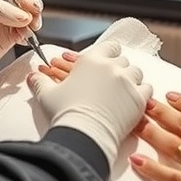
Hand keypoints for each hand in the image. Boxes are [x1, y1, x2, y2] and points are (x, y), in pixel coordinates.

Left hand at [0, 0, 42, 93]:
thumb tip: (23, 15)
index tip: (30, 6)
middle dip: (31, 8)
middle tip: (33, 18)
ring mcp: (4, 17)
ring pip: (28, 14)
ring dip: (32, 22)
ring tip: (27, 30)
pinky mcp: (9, 33)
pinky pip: (27, 30)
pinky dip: (29, 34)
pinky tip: (23, 38)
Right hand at [27, 40, 151, 168]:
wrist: (84, 134)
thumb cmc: (66, 114)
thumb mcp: (47, 95)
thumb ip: (40, 82)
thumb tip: (33, 76)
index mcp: (92, 60)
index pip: (109, 46)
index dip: (108, 53)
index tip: (106, 61)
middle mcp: (112, 67)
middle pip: (122, 60)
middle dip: (118, 69)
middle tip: (111, 82)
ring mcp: (127, 82)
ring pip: (136, 72)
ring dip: (131, 79)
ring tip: (123, 90)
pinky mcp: (138, 99)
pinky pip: (147, 89)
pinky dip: (142, 93)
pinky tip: (134, 99)